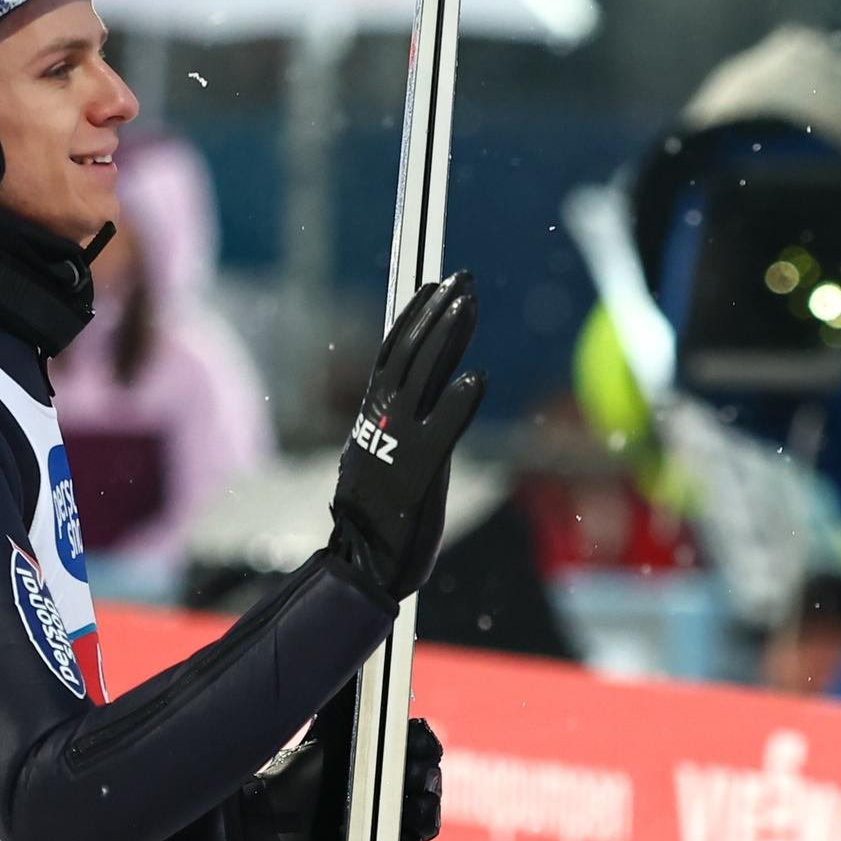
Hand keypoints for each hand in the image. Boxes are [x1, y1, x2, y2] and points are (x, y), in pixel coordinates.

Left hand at [231, 683, 444, 840]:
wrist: (269, 821)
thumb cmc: (295, 775)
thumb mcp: (327, 730)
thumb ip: (346, 700)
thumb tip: (356, 658)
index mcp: (384, 756)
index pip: (423, 746)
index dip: (424, 743)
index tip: (414, 739)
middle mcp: (390, 788)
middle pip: (431, 779)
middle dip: (426, 775)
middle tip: (413, 774)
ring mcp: (388, 822)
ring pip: (428, 815)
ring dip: (426, 808)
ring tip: (413, 806)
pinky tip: (405, 831)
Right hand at [329, 272, 486, 597]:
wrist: (364, 562)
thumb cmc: (377, 514)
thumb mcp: (383, 456)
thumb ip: (398, 425)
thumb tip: (413, 397)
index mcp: (374, 414)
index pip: (393, 351)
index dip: (414, 316)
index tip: (434, 285)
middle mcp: (383, 419)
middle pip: (410, 351)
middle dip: (436, 311)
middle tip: (462, 278)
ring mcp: (398, 442)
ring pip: (422, 376)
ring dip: (447, 337)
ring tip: (468, 304)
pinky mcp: (418, 471)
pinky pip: (441, 430)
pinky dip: (458, 403)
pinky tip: (477, 378)